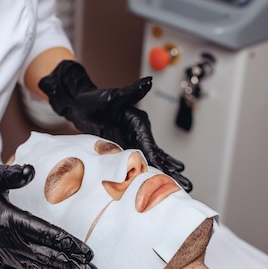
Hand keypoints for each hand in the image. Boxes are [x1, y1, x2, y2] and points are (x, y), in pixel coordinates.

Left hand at [39, 60, 192, 191]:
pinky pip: (135, 163)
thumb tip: (148, 81)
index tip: (167, 173)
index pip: (150, 145)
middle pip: (157, 155)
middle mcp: (138, 133)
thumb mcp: (113, 97)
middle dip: (172, 170)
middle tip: (188, 185)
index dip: (158, 159)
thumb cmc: (94, 99)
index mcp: (139, 122)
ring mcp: (131, 141)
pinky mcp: (121, 147)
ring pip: (150, 161)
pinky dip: (145, 173)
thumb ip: (131, 92)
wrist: (78, 105)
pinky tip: (153, 183)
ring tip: (180, 187)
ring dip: (164, 174)